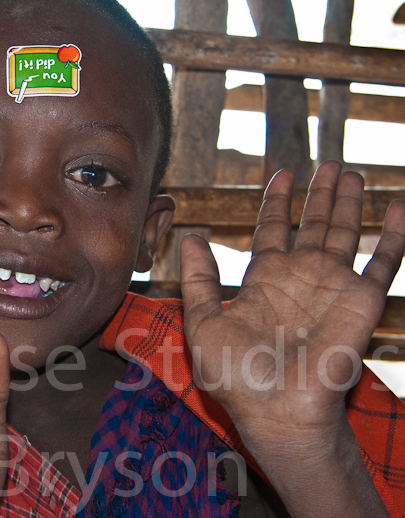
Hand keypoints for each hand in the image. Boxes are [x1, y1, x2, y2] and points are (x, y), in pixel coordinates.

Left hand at [179, 161, 403, 515]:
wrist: (275, 409)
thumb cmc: (236, 375)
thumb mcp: (203, 322)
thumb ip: (198, 278)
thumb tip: (189, 235)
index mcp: (264, 281)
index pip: (273, 230)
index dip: (278, 203)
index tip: (283, 174)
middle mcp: (300, 278)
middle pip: (312, 225)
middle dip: (319, 194)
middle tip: (327, 164)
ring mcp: (332, 286)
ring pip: (344, 232)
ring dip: (348, 202)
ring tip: (350, 171)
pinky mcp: (361, 300)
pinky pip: (384, 260)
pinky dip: (395, 233)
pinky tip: (399, 205)